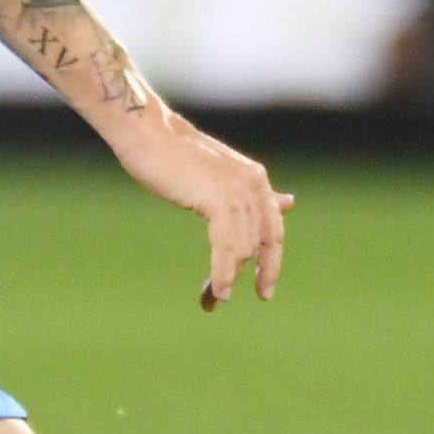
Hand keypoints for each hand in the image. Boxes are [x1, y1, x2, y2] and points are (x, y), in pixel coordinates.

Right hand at [103, 109, 292, 309]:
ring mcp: (238, 191)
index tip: (264, 291)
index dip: (270, 263)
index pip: (273, 231)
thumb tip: (287, 202)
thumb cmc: (172, 153)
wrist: (146, 133)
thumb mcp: (218, 176)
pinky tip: (217, 291)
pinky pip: (227, 246)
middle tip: (221, 300)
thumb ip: (250, 194)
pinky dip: (223, 272)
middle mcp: (254, 185)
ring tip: (213, 300)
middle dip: (244, 276)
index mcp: (256, 180)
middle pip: (258, 244)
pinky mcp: (218, 199)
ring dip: (228, 278)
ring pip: (242, 249)